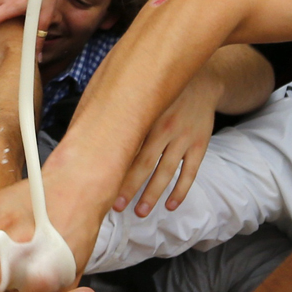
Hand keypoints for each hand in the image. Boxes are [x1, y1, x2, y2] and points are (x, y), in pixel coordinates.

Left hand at [113, 76, 216, 216]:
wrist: (203, 79)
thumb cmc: (160, 94)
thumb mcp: (140, 98)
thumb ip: (120, 117)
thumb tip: (88, 136)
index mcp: (145, 117)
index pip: (126, 148)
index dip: (115, 170)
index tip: (102, 188)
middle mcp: (165, 128)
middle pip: (145, 163)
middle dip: (130, 188)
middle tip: (117, 207)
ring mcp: (184, 137)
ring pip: (167, 171)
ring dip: (153, 194)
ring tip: (140, 212)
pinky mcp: (200, 143)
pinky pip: (191, 171)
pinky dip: (181, 190)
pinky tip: (170, 205)